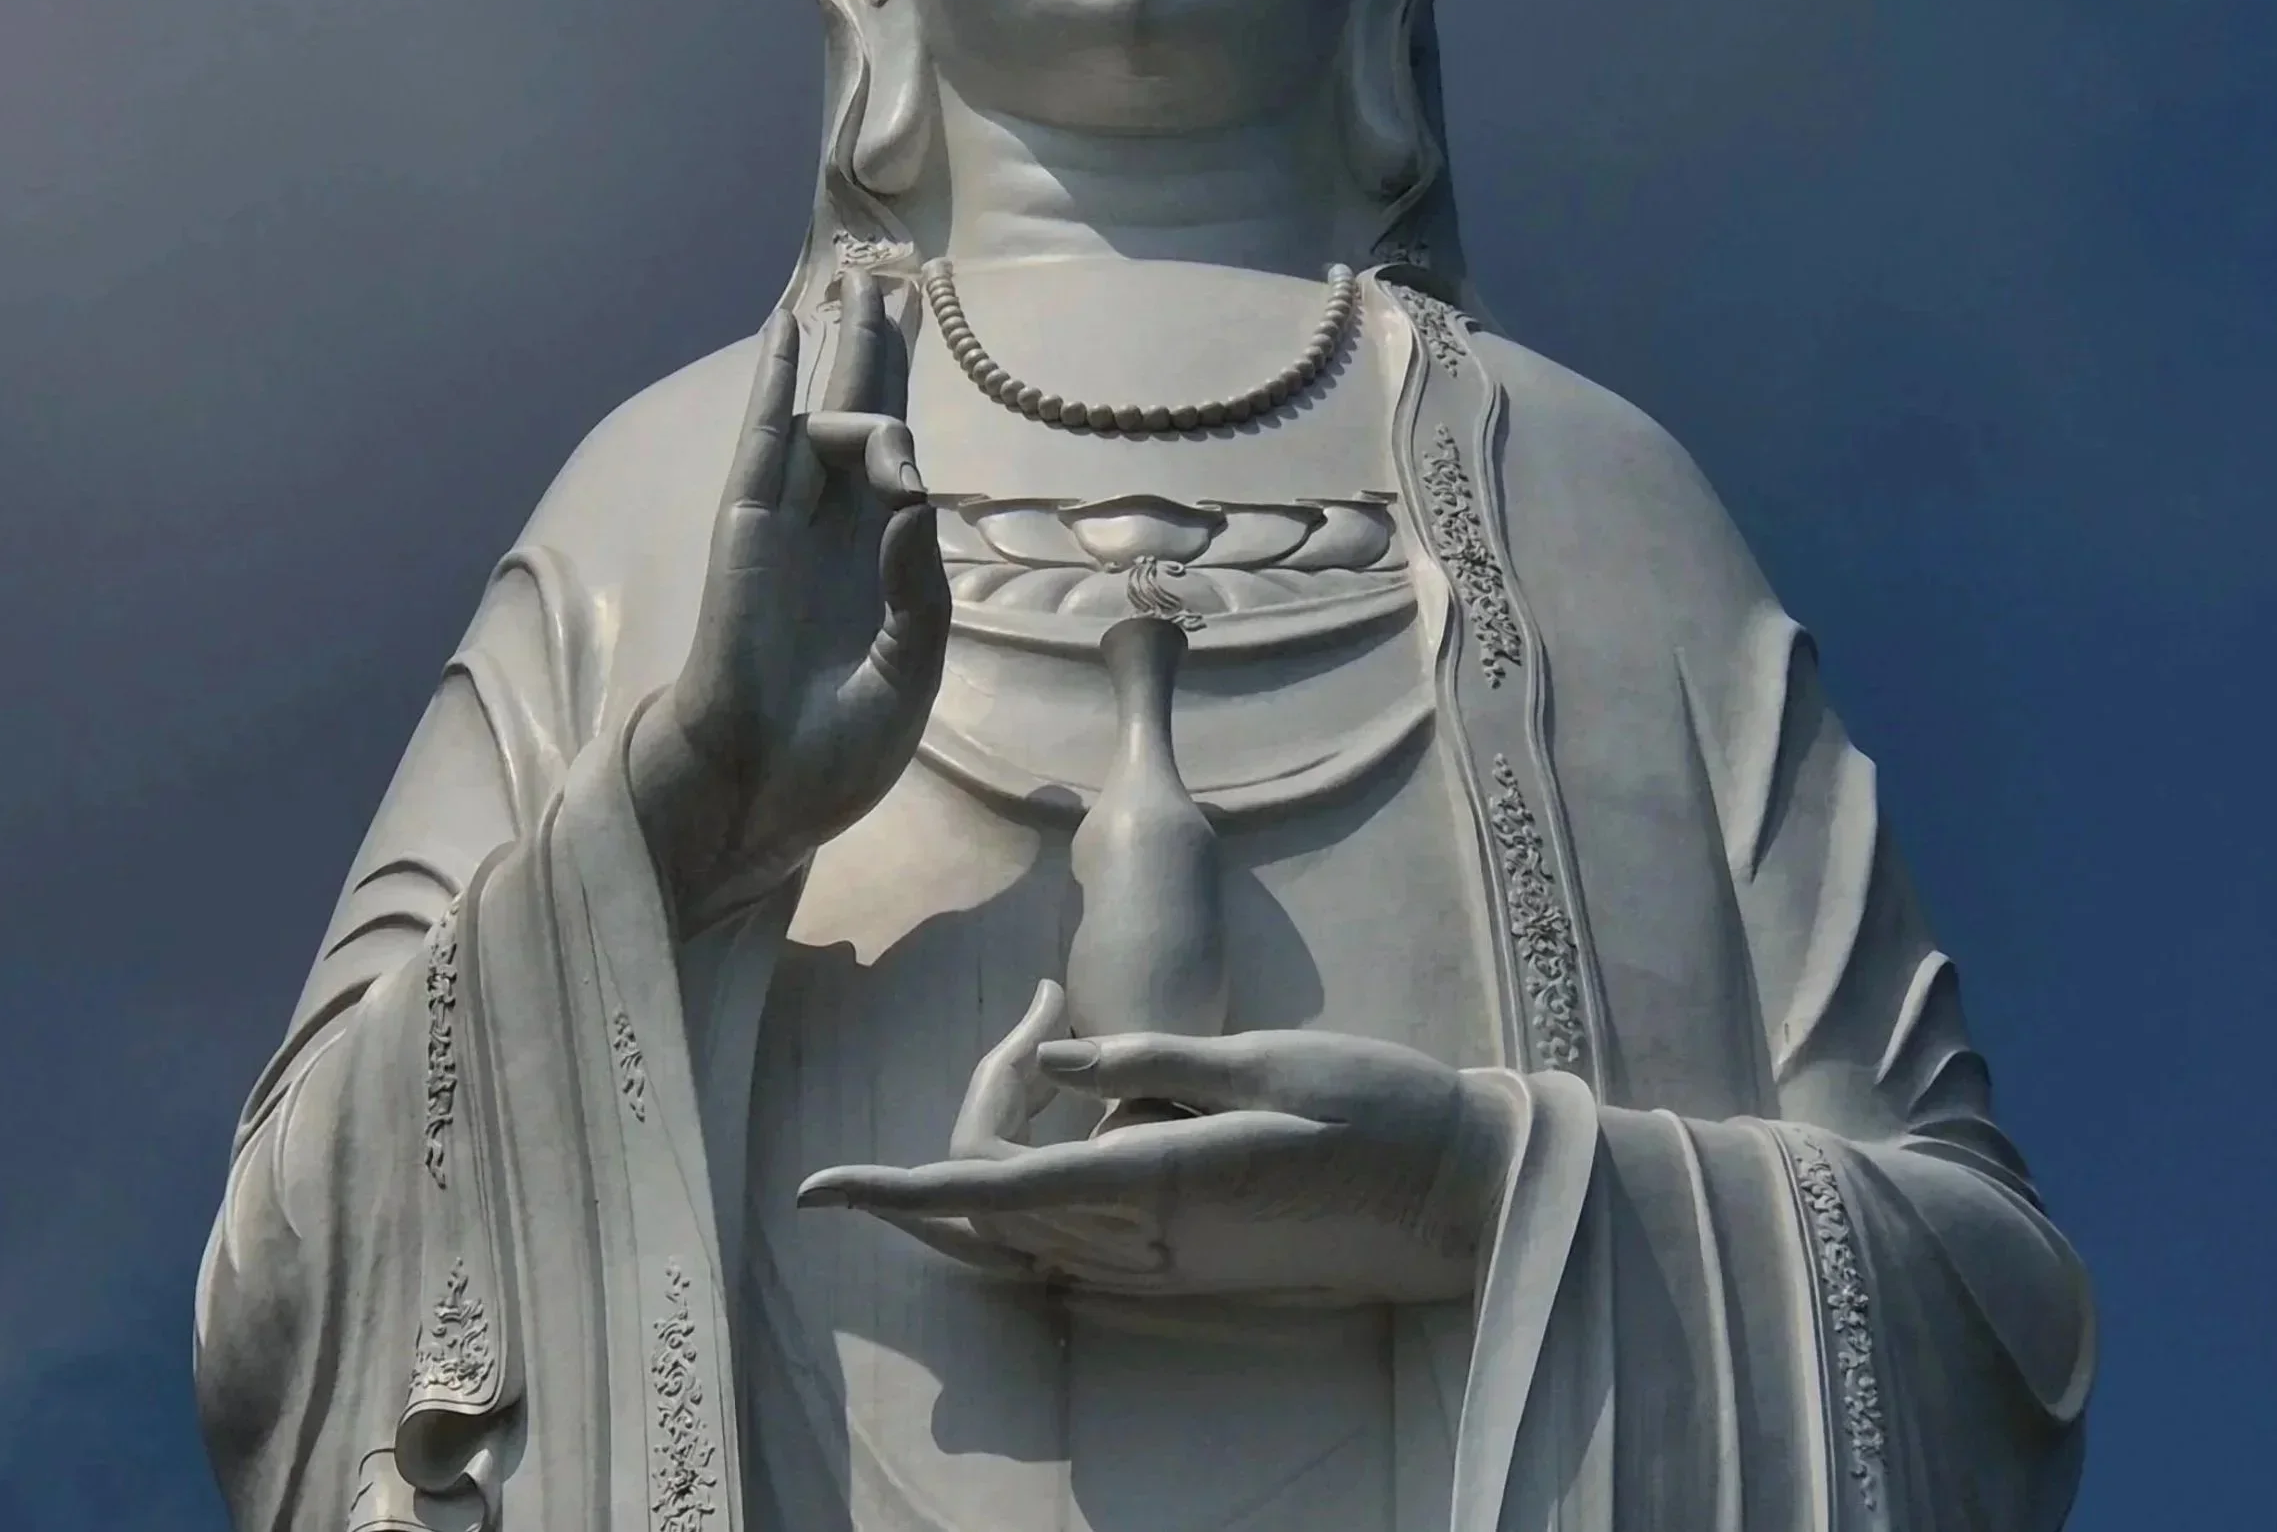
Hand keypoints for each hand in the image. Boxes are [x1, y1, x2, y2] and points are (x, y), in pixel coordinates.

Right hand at [627, 275, 949, 930]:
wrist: (761, 797)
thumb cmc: (833, 753)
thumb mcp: (908, 671)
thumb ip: (919, 587)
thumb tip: (914, 498)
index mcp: (881, 567)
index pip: (902, 462)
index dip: (910, 396)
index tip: (921, 328)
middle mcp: (838, 532)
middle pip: (866, 416)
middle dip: (878, 347)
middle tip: (889, 279)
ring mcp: (792, 525)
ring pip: (825, 413)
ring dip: (847, 348)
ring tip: (864, 285)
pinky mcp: (747, 530)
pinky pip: (764, 441)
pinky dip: (773, 381)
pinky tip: (787, 330)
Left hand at [797, 984, 1520, 1302]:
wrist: (1457, 1197)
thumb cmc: (1374, 1107)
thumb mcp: (1265, 1056)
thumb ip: (1148, 1058)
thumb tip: (1052, 1053)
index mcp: (1161, 1179)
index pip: (995, 1189)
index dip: (897, 1189)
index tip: (818, 1189)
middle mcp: (1150, 1239)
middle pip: (997, 1206)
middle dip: (963, 1123)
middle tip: (1030, 1011)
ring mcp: (1169, 1262)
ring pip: (1027, 1228)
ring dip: (995, 1151)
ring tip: (1039, 1039)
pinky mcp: (1191, 1263)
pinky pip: (1075, 1237)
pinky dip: (1036, 1181)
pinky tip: (1063, 1112)